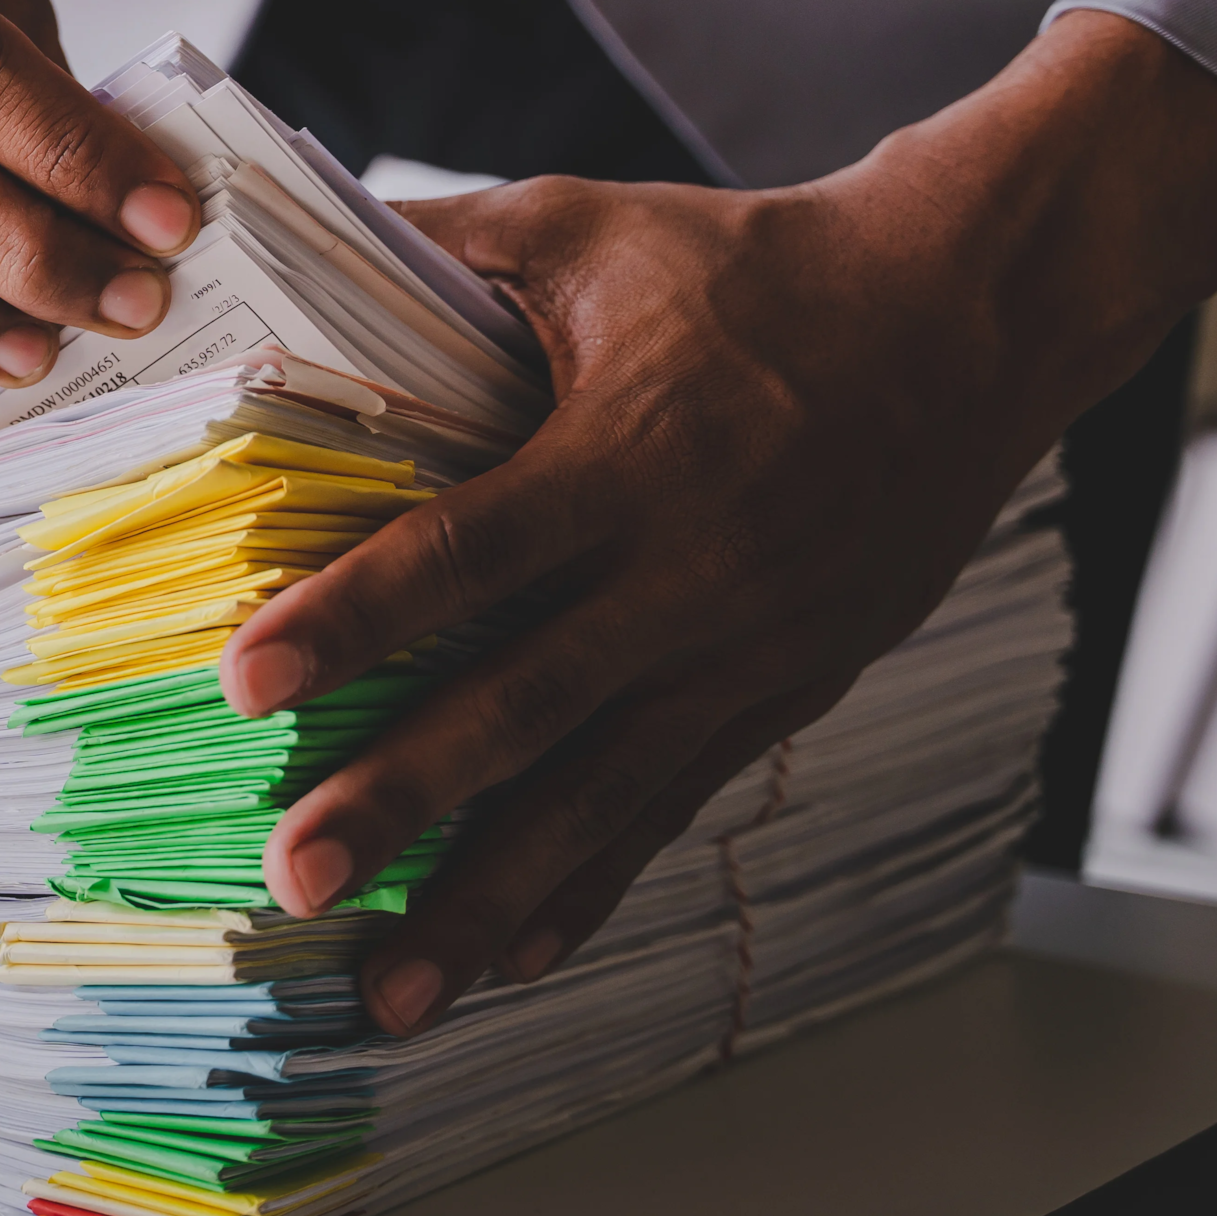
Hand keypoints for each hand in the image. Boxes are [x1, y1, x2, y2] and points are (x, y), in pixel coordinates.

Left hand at [221, 11, 1216, 1035]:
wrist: (968, 320)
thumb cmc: (756, 265)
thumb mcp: (591, 225)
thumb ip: (441, 244)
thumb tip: (286, 231)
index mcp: (631, 452)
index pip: (470, 550)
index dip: (356, 617)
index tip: (248, 680)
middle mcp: (689, 572)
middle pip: (525, 706)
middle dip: (403, 799)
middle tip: (295, 874)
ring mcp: (744, 649)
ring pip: (597, 796)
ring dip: (487, 899)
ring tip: (389, 990)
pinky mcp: (781, 693)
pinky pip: (669, 807)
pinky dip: (589, 889)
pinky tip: (511, 959)